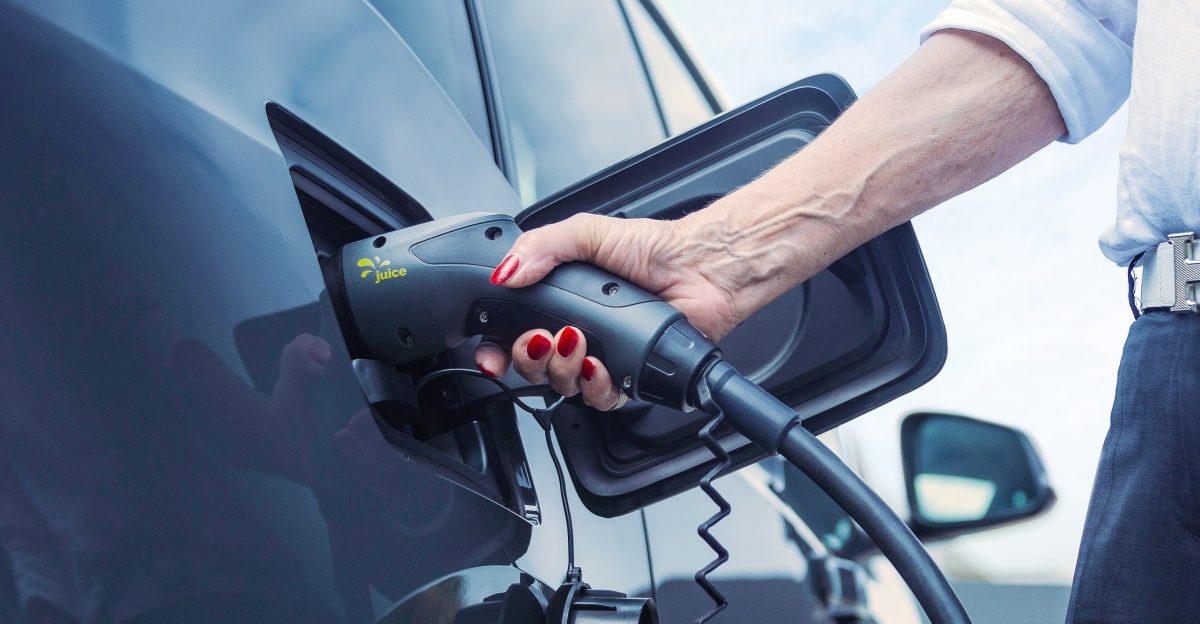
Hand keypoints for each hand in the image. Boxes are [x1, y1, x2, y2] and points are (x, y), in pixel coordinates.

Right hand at [473, 213, 742, 410]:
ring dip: (561, 370)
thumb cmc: (654, 248)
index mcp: (560, 300)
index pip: (514, 333)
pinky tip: (598, 364)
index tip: (490, 352)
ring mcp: (604, 357)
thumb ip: (541, 246)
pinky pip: (602, 399)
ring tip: (575, 341)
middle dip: (528, 358)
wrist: (702, 268)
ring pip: (564, 386)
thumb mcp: (587, 233)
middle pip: (534, 366)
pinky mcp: (630, 377)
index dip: (497, 348)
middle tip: (538, 338)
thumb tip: (504, 272)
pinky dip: (594, 386)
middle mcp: (578, 332)